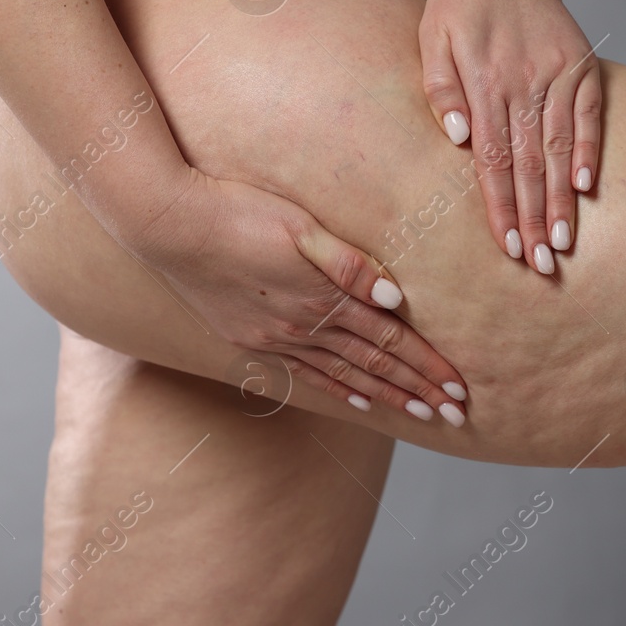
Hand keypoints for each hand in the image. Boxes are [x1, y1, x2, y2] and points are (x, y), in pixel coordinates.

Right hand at [126, 169, 467, 425]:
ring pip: (344, 375)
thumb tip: (393, 299)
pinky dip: (338, 391)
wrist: (167, 225)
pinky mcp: (250, 340)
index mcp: (321, 297)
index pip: (389, 339)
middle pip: (374, 364)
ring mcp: (275, 339)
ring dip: (386, 396)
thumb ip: (349, 263)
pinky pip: (305, 375)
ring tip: (420, 415)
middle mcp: (302, 327)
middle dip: (418, 390)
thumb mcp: (301, 225)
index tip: (459, 389)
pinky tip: (358, 402)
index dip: (426, 366)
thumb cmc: (239, 211)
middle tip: (455, 414)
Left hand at [419, 0, 600, 275]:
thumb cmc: (461, 3)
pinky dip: (589, 150)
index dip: (500, 206)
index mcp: (482, 80)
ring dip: (561, 197)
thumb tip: (455, 137)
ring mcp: (557, 73)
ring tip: (563, 241)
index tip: (506, 247)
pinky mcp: (582, 65)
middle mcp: (523, 81)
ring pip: (558, 146)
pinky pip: (589, 115)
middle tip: (540, 264)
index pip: (492, 159)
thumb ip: (439, 86)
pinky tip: (588, 188)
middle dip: (533, 217)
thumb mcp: (430, 36)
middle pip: (528, 162)